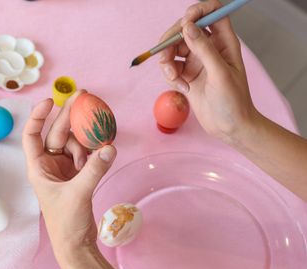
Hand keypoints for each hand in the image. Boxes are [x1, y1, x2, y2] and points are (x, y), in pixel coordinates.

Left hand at [22, 92, 116, 264]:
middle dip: (70, 116)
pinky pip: (86, 155)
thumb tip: (109, 147)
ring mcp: (64, 170)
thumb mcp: (79, 194)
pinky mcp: (77, 176)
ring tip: (101, 139)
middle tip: (84, 95)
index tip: (50, 101)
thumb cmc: (66, 223)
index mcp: (38, 168)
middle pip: (58, 133)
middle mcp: (49, 166)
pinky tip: (105, 147)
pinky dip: (95, 151)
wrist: (76, 245)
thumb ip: (94, 170)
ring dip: (87, 140)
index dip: (38, 116)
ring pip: (75, 143)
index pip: (32, 135)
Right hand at [158, 0, 256, 142]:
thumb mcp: (220, 73)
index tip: (184, 22)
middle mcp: (209, 48)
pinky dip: (170, 77)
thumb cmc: (233, 101)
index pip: (212, 12)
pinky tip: (182, 89)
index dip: (197, 11)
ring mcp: (196, 61)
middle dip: (171, 40)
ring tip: (174, 79)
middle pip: (184, 29)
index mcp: (224, 42)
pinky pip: (170, 67)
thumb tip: (188, 27)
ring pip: (173, 49)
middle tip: (165, 55)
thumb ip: (203, 49)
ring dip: (167, 62)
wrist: (229, 127)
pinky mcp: (186, 75)